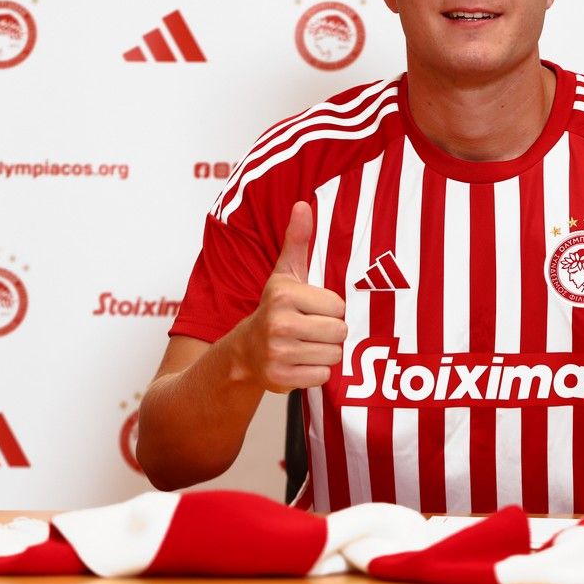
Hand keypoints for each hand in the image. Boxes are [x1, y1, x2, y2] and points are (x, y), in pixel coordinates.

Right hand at [234, 201, 346, 392]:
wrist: (244, 352)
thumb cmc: (274, 309)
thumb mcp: (285, 274)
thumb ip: (298, 241)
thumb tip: (303, 205)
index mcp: (284, 295)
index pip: (338, 306)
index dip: (331, 309)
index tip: (314, 310)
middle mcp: (279, 324)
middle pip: (339, 332)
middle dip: (331, 333)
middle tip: (312, 330)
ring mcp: (278, 353)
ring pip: (333, 355)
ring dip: (325, 353)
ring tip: (306, 345)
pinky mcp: (280, 378)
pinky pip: (322, 377)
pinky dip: (316, 373)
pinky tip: (300, 362)